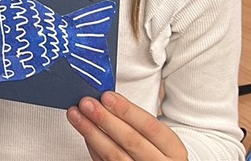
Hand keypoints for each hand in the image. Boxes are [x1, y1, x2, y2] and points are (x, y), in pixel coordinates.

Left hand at [67, 92, 187, 160]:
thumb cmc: (158, 151)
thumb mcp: (160, 138)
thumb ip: (138, 122)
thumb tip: (108, 99)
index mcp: (174, 150)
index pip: (150, 126)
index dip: (127, 110)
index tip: (107, 96)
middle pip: (130, 140)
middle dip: (105, 119)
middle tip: (87, 103)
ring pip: (114, 155)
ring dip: (91, 132)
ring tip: (76, 115)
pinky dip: (93, 147)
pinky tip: (86, 133)